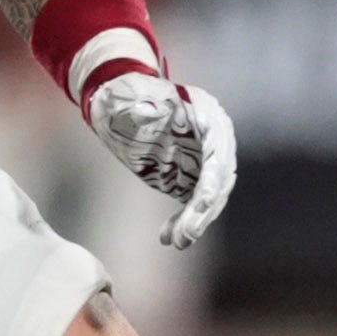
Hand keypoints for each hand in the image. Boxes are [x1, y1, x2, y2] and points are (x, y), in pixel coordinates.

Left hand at [81, 70, 238, 248]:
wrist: (119, 99)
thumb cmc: (124, 93)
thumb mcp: (126, 96)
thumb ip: (135, 105)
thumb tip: (143, 112)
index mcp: (206, 114)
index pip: (217, 152)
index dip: (212, 178)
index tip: (201, 202)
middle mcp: (212, 139)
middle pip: (218, 179)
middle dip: (203, 210)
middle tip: (185, 235)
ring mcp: (203, 158)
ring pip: (208, 197)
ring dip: (194, 221)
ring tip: (175, 241)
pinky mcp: (189, 174)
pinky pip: (193, 202)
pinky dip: (183, 220)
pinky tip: (167, 237)